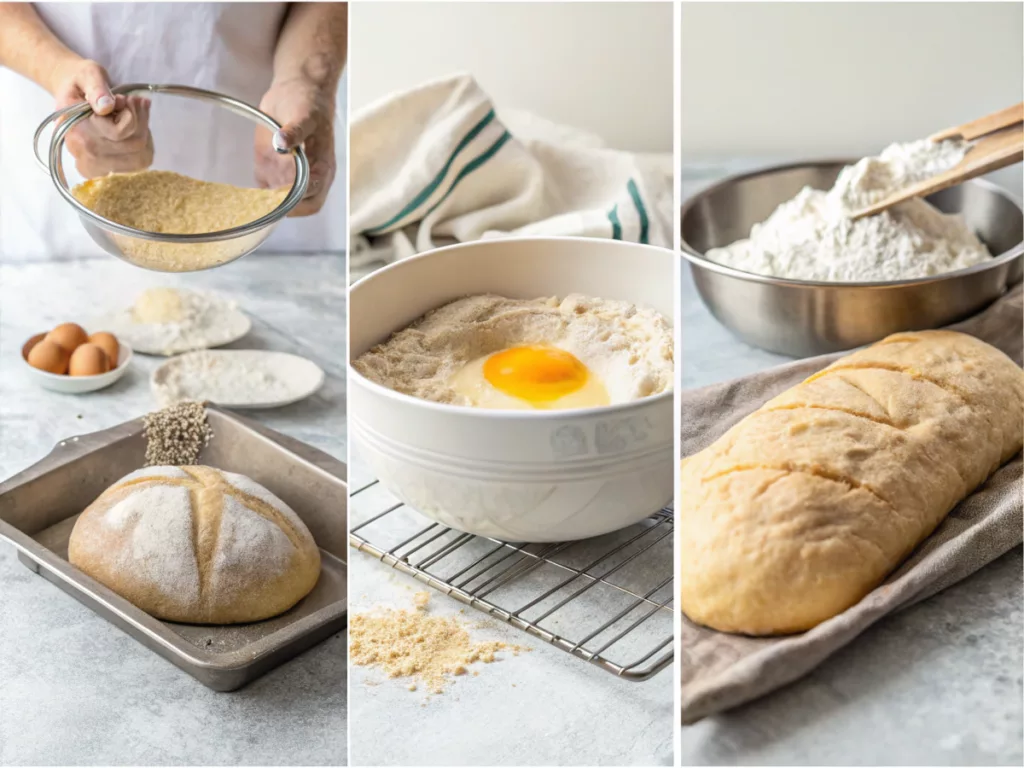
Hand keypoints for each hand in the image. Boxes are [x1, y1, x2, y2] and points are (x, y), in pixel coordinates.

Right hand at [52, 59, 153, 177]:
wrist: (72, 94)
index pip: (118, 133)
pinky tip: (135, 131)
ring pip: (139, 158)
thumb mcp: (88, 74)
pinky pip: (139, 164)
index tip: (122, 99)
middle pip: (132, 146)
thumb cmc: (82, 82)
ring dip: (144, 133)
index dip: (129, 113)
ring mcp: (93, 164)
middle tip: (131, 103)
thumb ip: (96, 87)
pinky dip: (145, 146)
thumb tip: (105, 106)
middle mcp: (82, 151)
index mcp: (74, 126)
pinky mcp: (104, 170)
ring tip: (133, 115)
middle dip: (140, 121)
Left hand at [256, 76, 335, 216]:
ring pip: (283, 202)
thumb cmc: (306, 102)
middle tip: (260, 201)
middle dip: (280, 208)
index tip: (274, 199)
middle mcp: (311, 177)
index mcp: (322, 168)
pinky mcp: (277, 169)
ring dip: (267, 202)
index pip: (312, 198)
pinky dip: (257, 192)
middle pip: (300, 207)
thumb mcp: (303, 113)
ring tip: (250, 197)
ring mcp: (293, 175)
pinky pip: (267, 189)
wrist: (297, 89)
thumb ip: (295, 130)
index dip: (294, 204)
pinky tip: (245, 188)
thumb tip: (283, 143)